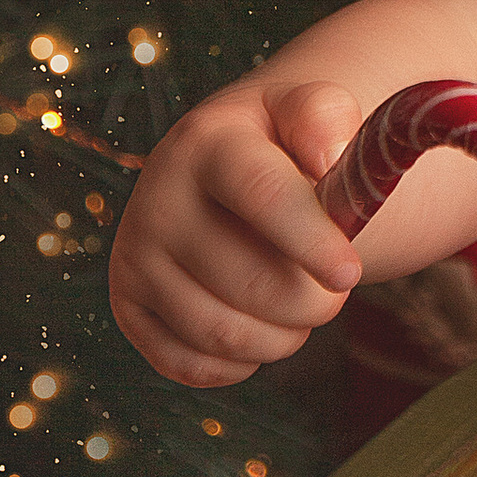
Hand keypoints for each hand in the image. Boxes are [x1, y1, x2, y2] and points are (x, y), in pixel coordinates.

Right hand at [109, 81, 369, 386]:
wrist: (221, 166)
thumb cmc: (280, 144)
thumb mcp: (306, 110)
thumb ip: (325, 116)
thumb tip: (328, 155)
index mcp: (207, 143)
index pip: (263, 195)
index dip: (312, 241)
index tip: (349, 274)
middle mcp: (157, 200)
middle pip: (250, 282)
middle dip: (312, 301)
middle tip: (335, 289)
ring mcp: (134, 257)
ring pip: (222, 334)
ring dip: (283, 336)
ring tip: (302, 307)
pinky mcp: (127, 307)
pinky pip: (191, 366)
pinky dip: (240, 363)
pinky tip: (260, 328)